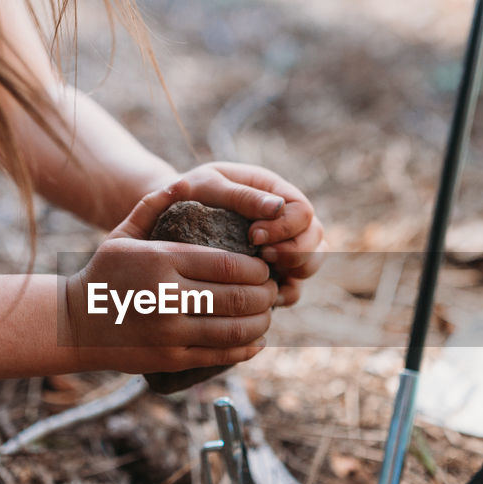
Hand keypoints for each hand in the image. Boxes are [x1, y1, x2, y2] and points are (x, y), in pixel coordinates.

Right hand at [64, 193, 277, 372]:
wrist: (72, 324)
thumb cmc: (104, 274)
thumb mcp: (122, 235)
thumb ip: (154, 206)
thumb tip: (183, 181)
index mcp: (162, 260)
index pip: (229, 264)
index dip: (258, 269)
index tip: (265, 269)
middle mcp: (168, 296)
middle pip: (239, 297)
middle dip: (266, 295)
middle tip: (273, 291)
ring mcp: (169, 332)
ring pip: (235, 329)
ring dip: (261, 322)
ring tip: (267, 314)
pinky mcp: (170, 359)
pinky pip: (219, 355)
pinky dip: (245, 349)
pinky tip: (256, 341)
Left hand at [134, 163, 325, 305]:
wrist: (166, 215)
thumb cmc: (187, 194)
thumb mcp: (208, 185)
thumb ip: (240, 195)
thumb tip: (277, 207)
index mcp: (274, 193)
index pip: (303, 211)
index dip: (285, 227)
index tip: (253, 236)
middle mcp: (285, 220)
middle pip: (316, 239)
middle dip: (296, 252)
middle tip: (264, 256)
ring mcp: (283, 246)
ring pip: (310, 264)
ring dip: (296, 273)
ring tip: (264, 277)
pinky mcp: (272, 272)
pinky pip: (293, 288)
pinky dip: (284, 295)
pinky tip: (261, 297)